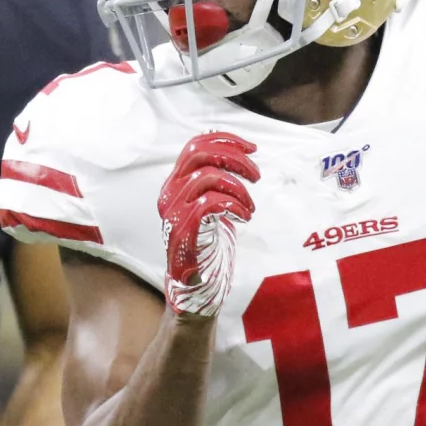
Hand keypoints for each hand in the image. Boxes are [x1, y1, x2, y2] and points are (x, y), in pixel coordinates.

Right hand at [157, 132, 259, 316]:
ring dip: (238, 188)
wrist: (196, 286)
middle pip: (199, 154)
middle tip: (256, 175)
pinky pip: (210, 203)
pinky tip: (244, 217)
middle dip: (234, 158)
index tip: (252, 148)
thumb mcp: (211, 206)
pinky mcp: (184, 230)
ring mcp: (174, 212)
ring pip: (207, 177)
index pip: (194, 145)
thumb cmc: (207, 246)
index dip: (225, 139)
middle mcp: (169, 193)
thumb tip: (233, 152)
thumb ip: (214, 180)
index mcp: (174, 183)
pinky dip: (233, 205)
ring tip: (250, 207)